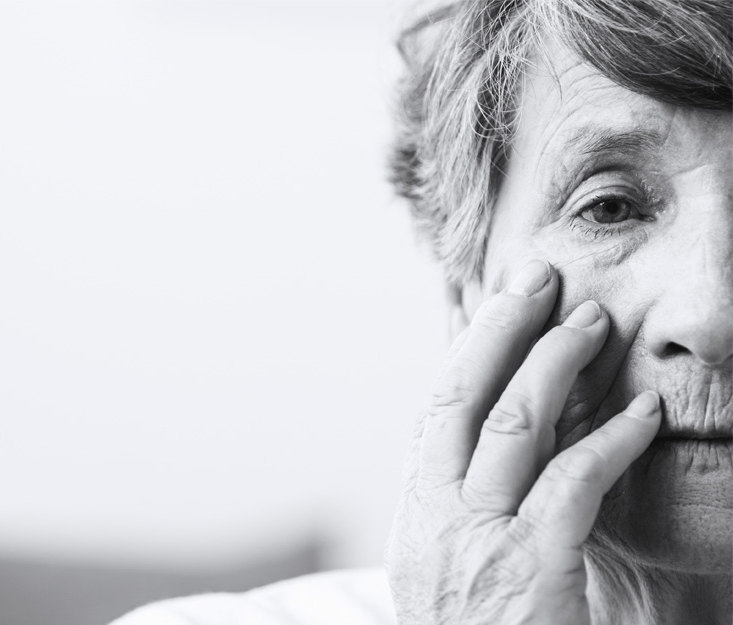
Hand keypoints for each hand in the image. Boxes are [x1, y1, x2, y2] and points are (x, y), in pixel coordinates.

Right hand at [385, 259, 661, 624]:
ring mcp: (474, 541)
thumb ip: (464, 504)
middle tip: (539, 274)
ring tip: (593, 320)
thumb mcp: (450, 568)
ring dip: (553, 364)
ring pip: (509, 426)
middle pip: (459, 396)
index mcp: (415, 514)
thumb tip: (490, 444)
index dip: (465, 348)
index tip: (495, 298)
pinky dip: (609, 439)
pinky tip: (643, 412)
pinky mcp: (526, 570)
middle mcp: (433, 516)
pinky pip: (569, 483)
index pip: (434, 410)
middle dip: (499, 327)